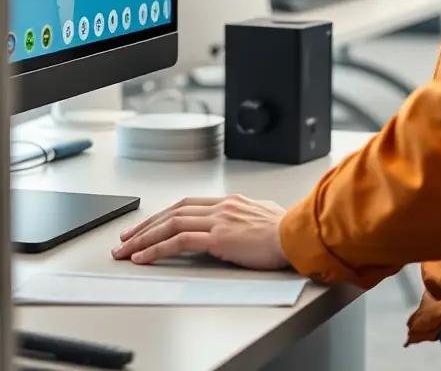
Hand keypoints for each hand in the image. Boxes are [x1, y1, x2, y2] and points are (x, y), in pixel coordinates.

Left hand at [112, 196, 289, 268]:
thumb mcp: (262, 215)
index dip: (162, 216)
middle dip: (145, 226)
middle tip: (124, 239)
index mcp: (230, 202)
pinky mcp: (219, 238)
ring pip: (170, 224)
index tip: (147, 226)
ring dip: (144, 238)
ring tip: (125, 251)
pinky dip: (157, 248)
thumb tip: (240, 225)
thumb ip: (246, 217)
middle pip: (172, 212)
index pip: (186, 205)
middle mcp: (221, 207)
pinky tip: (144, 257)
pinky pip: (179, 241)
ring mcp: (218, 221)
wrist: (297, 234)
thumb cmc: (287, 230)